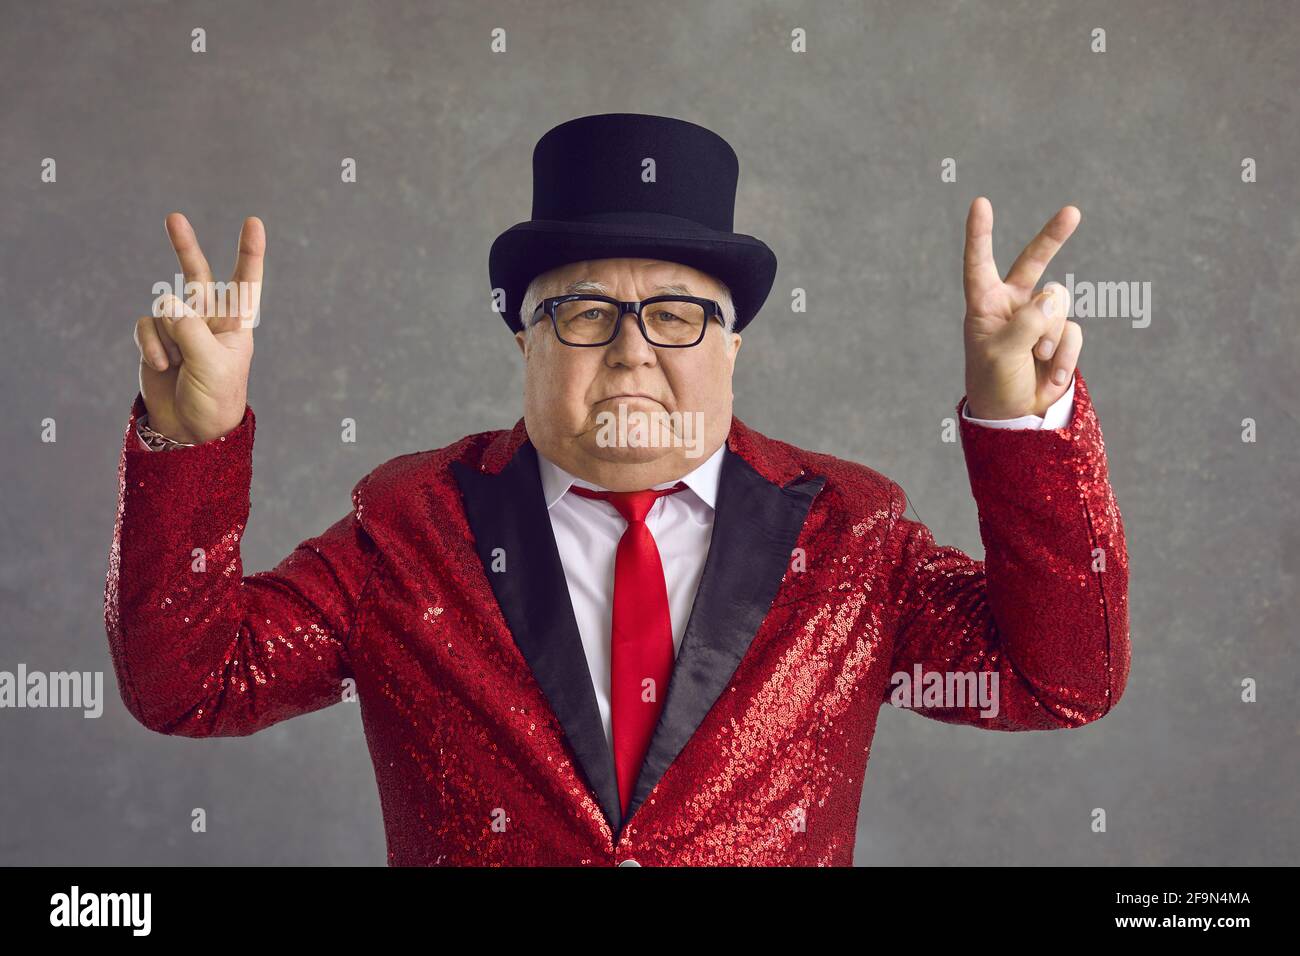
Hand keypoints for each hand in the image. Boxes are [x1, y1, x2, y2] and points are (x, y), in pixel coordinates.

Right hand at [134, 213, 262, 443]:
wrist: (189, 429)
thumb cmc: (214, 398)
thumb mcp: (211, 365)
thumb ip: (191, 331)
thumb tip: (167, 301)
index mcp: (235, 324)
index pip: (245, 283)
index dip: (249, 253)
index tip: (253, 222)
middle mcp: (208, 319)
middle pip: (196, 275)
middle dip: (184, 246)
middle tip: (174, 217)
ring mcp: (180, 327)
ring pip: (165, 309)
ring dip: (168, 339)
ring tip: (177, 364)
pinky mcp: (156, 338)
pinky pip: (146, 326)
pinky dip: (151, 346)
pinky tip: (161, 366)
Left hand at [961, 197, 1082, 419]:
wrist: (1016, 415)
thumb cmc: (994, 383)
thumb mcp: (1001, 355)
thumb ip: (1025, 324)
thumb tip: (1054, 300)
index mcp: (984, 305)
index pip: (979, 263)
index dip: (981, 234)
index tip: (980, 203)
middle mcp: (1012, 305)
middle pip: (1034, 262)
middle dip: (1053, 237)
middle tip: (1072, 212)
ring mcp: (1039, 318)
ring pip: (1059, 304)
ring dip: (1050, 336)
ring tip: (1035, 361)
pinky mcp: (1060, 334)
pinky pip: (1073, 330)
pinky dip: (1063, 354)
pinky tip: (1048, 374)